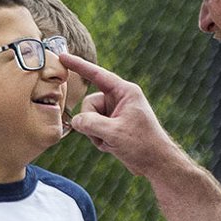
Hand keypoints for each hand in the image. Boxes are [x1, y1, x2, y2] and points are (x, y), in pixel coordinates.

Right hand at [59, 54, 181, 177]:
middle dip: (91, 122)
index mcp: (125, 92)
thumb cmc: (142, 145)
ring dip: (96, 134)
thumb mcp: (113, 133)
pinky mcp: (113, 125)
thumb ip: (90, 123)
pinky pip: (94, 128)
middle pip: (89, 104)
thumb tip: (75, 121)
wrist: (157, 164)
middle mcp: (119, 99)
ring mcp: (115, 112)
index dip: (78, 66)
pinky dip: (99, 139)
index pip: (97, 75)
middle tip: (106, 136)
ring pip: (90, 118)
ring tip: (112, 143)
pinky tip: (112, 146)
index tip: (62, 57)